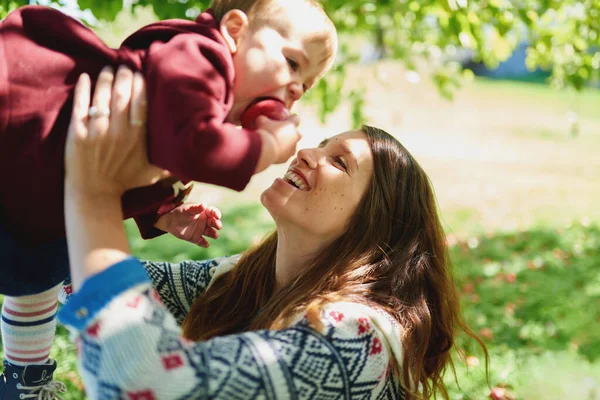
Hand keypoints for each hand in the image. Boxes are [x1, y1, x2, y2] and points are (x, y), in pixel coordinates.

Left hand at [64, 66, 169, 196]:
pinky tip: (86, 77)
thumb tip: (194, 152)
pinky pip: (80, 106)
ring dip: (105, 78)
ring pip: (102, 97)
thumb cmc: (127, 182)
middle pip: (122, 95)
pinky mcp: (76, 134)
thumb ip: (172, 162)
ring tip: (109, 68)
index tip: (140, 74)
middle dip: (123, 76)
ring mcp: (96, 133)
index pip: (140, 102)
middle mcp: (119, 133)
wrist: (95, 194)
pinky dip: (83, 89)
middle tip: (125, 66)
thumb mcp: (154, 174)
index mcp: (138, 138)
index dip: (140, 84)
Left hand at [154, 203, 221, 247]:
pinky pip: (202, 242)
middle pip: (214, 223)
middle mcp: (204, 221)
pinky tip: (206, 244)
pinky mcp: (196, 238)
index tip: (217, 216)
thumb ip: (196, 208)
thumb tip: (204, 204)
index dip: (216, 213)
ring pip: (211, 233)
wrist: (169, 222)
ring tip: (214, 235)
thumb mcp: (187, 209)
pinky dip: (204, 244)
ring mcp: (201, 230)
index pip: (213, 212)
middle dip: (217, 224)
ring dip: (214, 234)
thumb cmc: (179, 212)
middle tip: (218, 226)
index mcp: (204, 212)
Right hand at [254, 114, 301, 172]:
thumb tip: (262, 118)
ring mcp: (292, 149)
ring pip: (290, 144)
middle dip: (288, 132)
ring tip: (273, 143)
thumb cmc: (265, 132)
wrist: (265, 150)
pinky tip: (271, 151)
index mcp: (291, 125)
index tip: (285, 119)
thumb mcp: (262, 120)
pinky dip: (280, 152)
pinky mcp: (287, 158)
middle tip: (278, 132)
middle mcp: (296, 136)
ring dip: (285, 143)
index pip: (295, 118)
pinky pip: (284, 154)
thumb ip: (264, 118)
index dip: (290, 118)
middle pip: (295, 133)